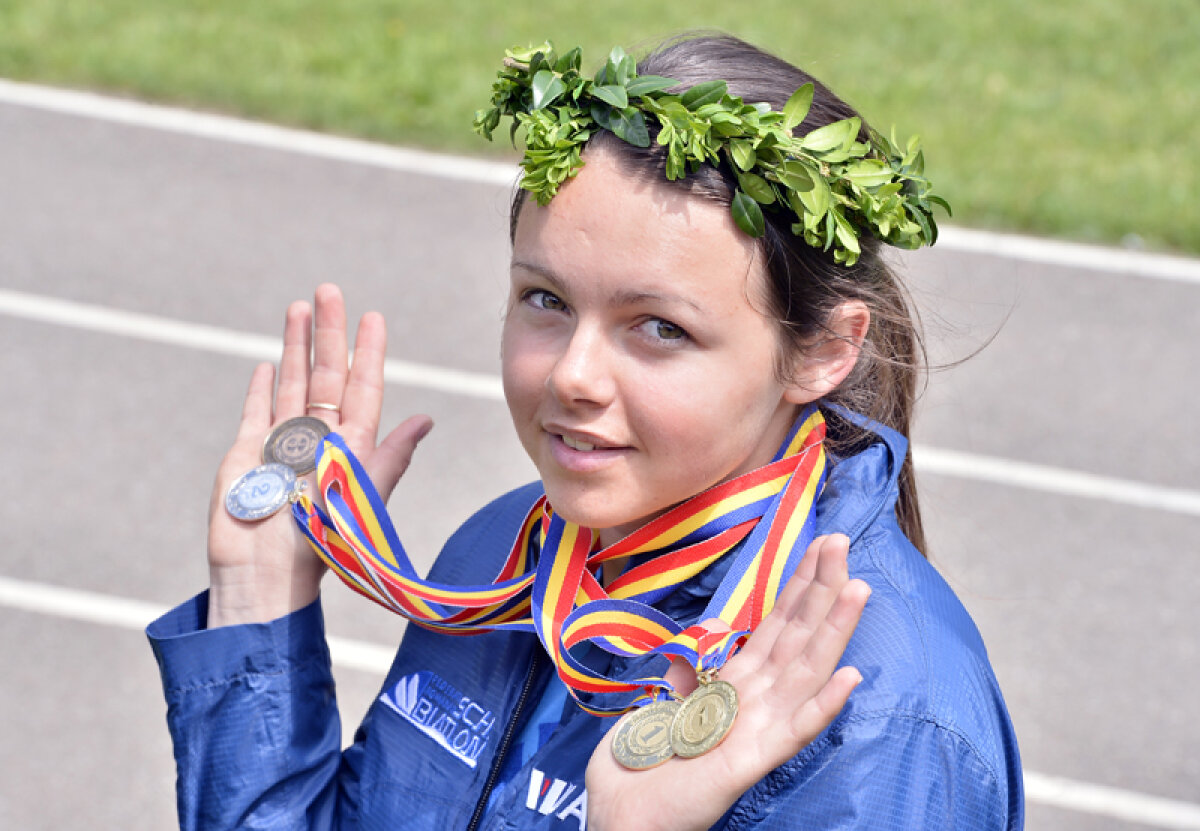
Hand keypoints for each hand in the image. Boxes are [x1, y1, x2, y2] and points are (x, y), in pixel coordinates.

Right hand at [206, 284, 432, 627]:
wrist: (265, 575)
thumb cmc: (320, 542)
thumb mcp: (362, 494)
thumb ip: (391, 455)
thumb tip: (426, 420)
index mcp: (350, 445)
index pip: (361, 387)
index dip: (367, 353)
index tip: (373, 317)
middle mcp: (317, 438)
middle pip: (323, 375)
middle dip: (327, 333)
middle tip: (329, 290)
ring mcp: (280, 443)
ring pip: (291, 384)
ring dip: (295, 347)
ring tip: (299, 308)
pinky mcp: (246, 454)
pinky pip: (257, 412)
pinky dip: (262, 388)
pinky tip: (268, 364)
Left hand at [585, 534, 869, 830]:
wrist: (622, 821)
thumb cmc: (641, 770)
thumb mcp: (658, 708)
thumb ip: (683, 675)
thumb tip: (697, 640)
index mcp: (734, 686)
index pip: (775, 626)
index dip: (797, 586)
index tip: (818, 545)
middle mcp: (755, 702)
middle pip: (797, 636)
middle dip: (820, 589)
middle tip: (841, 541)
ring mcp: (758, 730)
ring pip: (805, 672)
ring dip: (832, 631)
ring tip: (857, 589)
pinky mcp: (752, 761)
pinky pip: (794, 730)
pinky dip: (823, 705)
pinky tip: (850, 678)